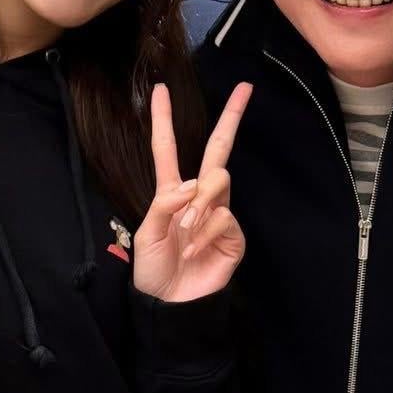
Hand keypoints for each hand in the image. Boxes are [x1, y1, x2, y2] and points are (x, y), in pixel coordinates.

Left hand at [131, 81, 252, 301]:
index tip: (160, 90)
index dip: (164, 121)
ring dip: (199, 203)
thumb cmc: (153, 270)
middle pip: (217, 150)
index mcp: (170, 193)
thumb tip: (194, 184)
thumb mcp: (146, 233)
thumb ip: (165, 204)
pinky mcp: (234, 235)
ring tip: (185, 233)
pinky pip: (224, 216)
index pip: (167, 150)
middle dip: (231, 118)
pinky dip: (206, 230)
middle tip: (246, 88)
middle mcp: (198, 197)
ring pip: (218, 180)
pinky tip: (196, 249)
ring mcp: (219, 214)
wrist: (171, 304)